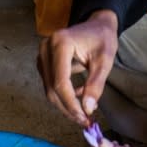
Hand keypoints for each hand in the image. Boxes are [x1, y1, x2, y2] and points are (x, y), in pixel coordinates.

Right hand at [38, 10, 118, 125]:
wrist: (96, 25)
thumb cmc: (102, 39)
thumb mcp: (105, 61)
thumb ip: (96, 84)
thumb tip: (87, 109)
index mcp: (60, 44)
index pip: (61, 82)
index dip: (71, 104)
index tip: (84, 118)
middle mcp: (45, 49)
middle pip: (52, 88)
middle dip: (68, 108)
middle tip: (83, 121)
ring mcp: (41, 56)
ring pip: (49, 90)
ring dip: (65, 105)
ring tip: (82, 114)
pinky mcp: (43, 63)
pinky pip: (50, 85)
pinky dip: (63, 97)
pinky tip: (78, 100)